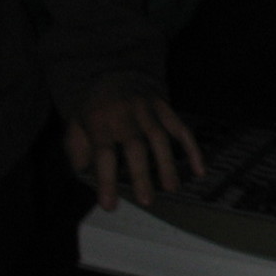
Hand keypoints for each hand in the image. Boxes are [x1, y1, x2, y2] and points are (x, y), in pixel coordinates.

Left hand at [65, 72, 203, 209]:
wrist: (116, 70)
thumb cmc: (96, 106)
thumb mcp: (76, 123)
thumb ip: (78, 150)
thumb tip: (86, 176)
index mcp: (99, 120)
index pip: (103, 153)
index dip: (106, 180)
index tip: (110, 205)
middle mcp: (125, 113)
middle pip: (135, 146)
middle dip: (141, 174)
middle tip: (147, 200)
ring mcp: (148, 109)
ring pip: (160, 137)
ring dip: (167, 164)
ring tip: (172, 188)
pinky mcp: (166, 107)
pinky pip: (182, 128)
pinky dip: (193, 149)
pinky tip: (199, 169)